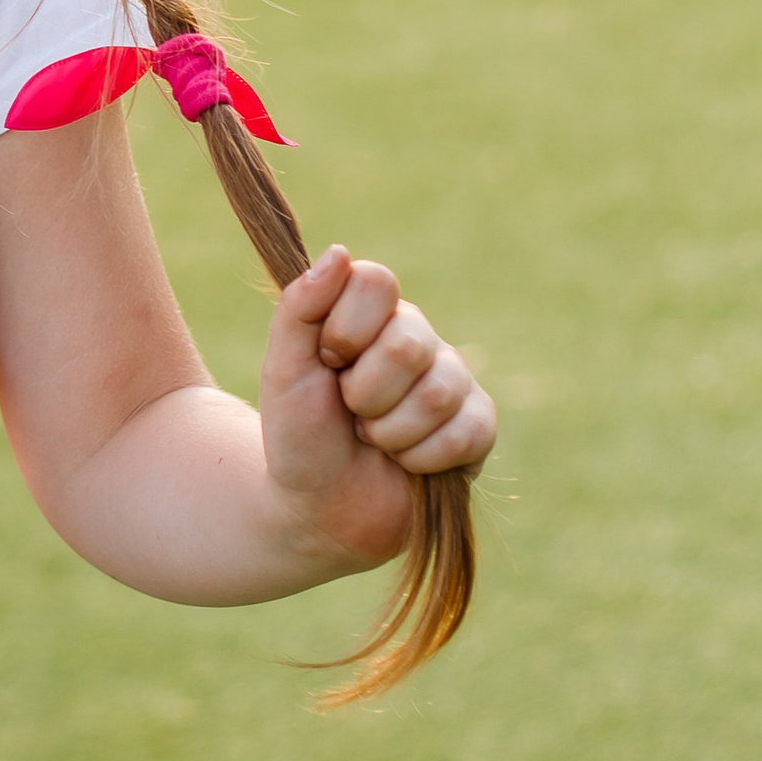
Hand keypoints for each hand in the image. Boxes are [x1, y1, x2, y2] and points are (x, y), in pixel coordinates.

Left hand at [260, 247, 495, 569]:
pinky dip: (422, 459)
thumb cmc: (300, 433)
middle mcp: (416, 337)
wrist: (319, 508)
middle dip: (364, 394)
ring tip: (374, 440)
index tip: (326, 360)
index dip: (345, 329)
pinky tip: (406, 462)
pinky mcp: (478, 426)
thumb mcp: (283, 368)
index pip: (375, 281)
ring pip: (437, 392)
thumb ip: (301, 307)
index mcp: (370, 312)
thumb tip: (339, 252)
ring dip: (390, 431)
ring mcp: (452, 379)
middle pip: (406, 343)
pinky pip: (468, 431)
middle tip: (350, 412)